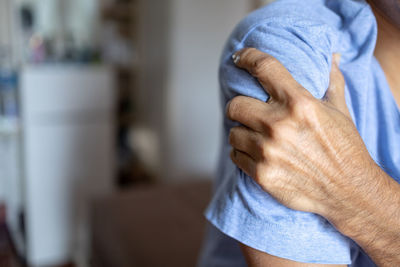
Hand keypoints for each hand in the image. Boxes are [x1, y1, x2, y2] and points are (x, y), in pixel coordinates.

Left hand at [227, 48, 378, 219]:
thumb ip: (331, 81)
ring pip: (233, 132)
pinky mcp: (261, 174)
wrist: (348, 192)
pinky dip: (242, 154)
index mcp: (299, 103)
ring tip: (257, 138)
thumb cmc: (345, 149)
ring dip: (242, 133)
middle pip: (235, 105)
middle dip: (239, 107)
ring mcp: (267, 151)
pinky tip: (257, 155)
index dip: (247, 57)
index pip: (264, 68)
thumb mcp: (340, 111)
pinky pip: (235, 155)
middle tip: (249, 113)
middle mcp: (279, 125)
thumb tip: (332, 56)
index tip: (239, 57)